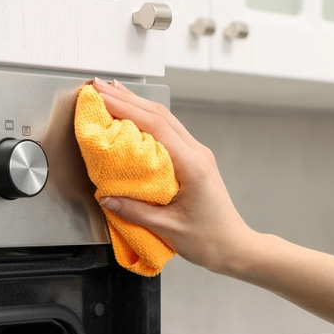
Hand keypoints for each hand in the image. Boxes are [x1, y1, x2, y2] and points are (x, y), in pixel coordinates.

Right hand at [91, 77, 255, 276]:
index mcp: (192, 165)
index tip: (102, 97)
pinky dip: (147, 120)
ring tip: (112, 93)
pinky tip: (134, 117)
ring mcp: (197, 155)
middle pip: (160, 115)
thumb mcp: (168, 229)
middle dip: (127, 98)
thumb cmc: (208, 240)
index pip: (155, 126)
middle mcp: (197, 153)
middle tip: (99, 87)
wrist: (234, 247)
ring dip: (137, 105)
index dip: (126, 108)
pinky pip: (169, 133)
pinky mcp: (194, 160)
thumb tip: (106, 198)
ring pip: (165, 120)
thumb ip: (135, 212)